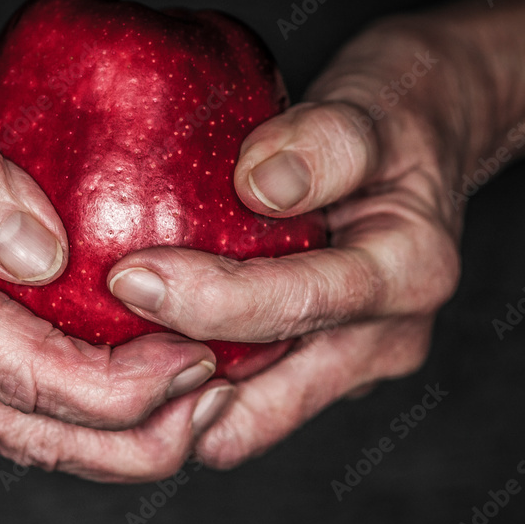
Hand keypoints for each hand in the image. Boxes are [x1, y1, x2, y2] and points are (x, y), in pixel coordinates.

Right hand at [0, 10, 218, 481]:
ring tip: (191, 412)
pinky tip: (127, 394)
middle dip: (130, 436)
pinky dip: (66, 414)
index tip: (198, 363)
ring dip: (106, 441)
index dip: (119, 387)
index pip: (16, 367)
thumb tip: (45, 254)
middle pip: (20, 427)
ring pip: (9, 433)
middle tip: (214, 404)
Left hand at [108, 19, 472, 467]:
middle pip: (268, 396)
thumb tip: (261, 185)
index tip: (126, 275)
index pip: (298, 304)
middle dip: (177, 382)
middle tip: (94, 348)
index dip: (208, 301)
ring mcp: (352, 363)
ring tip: (104, 366)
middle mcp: (387, 337)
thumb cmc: (397, 113)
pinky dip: (192, 386)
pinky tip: (136, 352)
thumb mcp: (372, 104)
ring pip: (249, 419)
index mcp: (410, 273)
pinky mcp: (318, 369)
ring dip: (180, 401)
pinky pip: (245, 397)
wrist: (430, 137)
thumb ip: (325, 142)